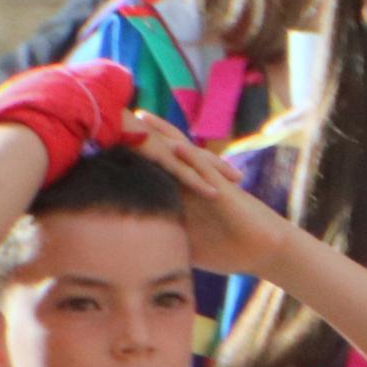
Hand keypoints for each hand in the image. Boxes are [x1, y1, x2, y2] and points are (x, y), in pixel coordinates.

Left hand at [122, 113, 292, 275]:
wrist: (262, 249)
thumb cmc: (227, 249)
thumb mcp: (185, 244)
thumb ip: (162, 241)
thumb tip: (133, 255)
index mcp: (182, 193)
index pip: (152, 167)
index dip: (130, 151)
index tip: (103, 136)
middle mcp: (193, 181)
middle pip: (163, 150)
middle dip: (141, 133)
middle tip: (116, 111)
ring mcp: (208, 182)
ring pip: (183, 151)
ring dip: (163, 133)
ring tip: (142, 116)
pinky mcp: (222, 190)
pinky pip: (204, 169)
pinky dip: (189, 156)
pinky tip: (173, 145)